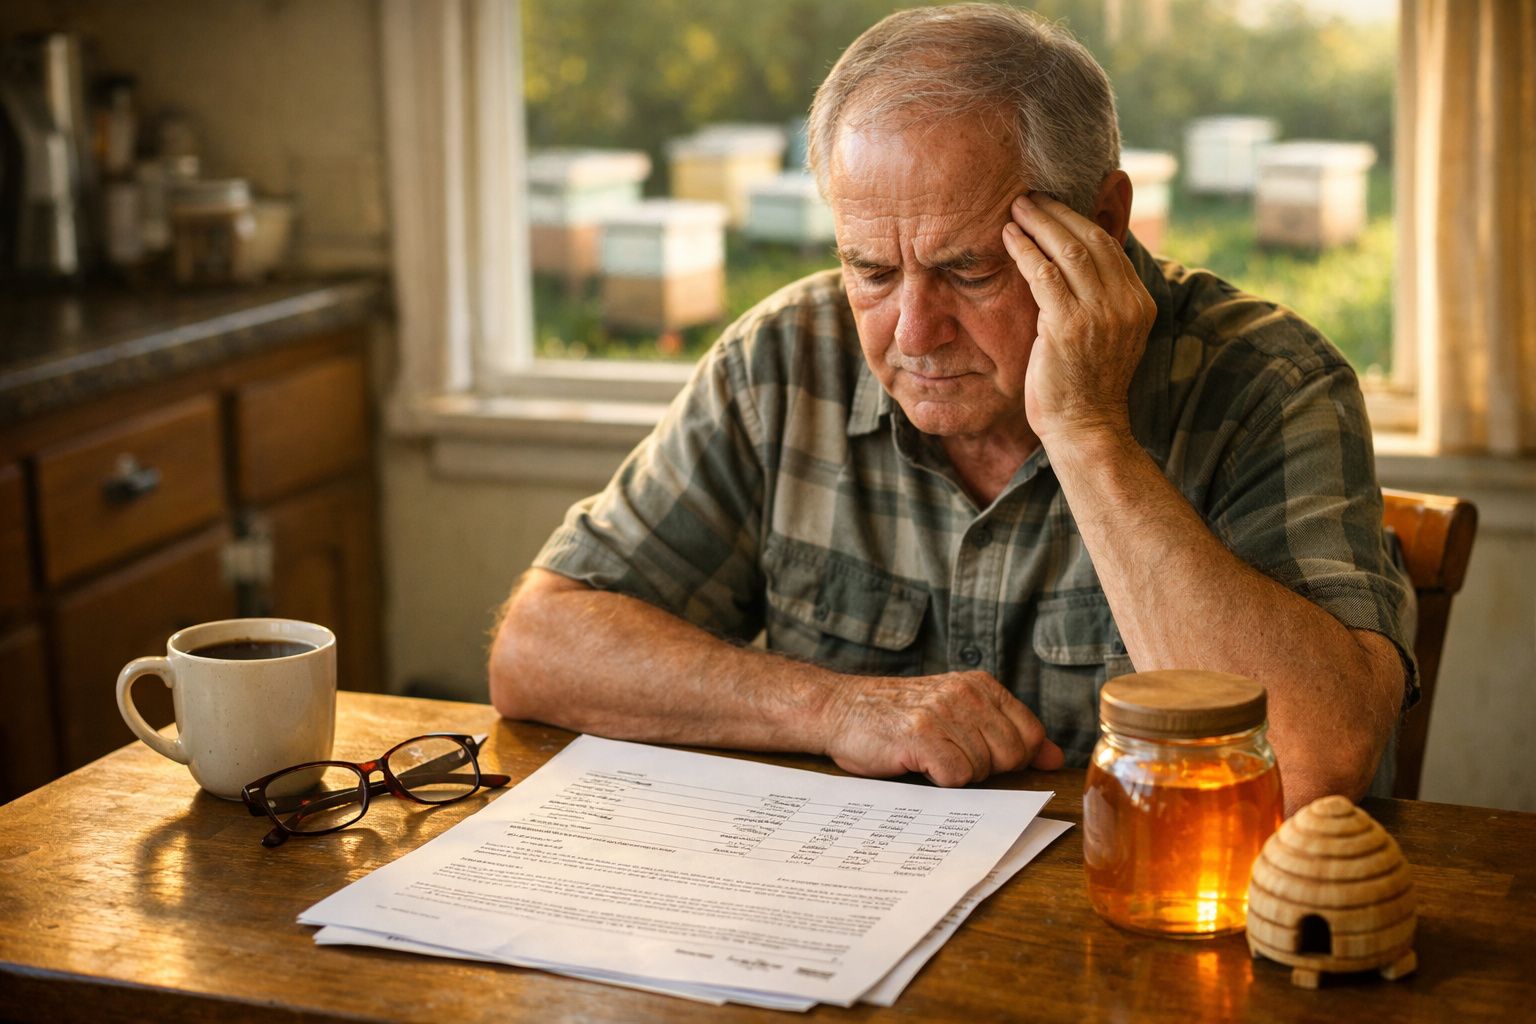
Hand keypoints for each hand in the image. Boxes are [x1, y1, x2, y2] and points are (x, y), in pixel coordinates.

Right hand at [820, 671, 1063, 786]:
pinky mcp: (922, 736)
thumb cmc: (899, 718)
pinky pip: (956, 778)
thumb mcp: (958, 714)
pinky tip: (916, 763)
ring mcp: (944, 713)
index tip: (979, 756)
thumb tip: (1055, 757)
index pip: (1031, 734)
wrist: (840, 710)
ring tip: (927, 756)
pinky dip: (938, 781)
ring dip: (955, 775)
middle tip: (947, 756)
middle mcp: (967, 694)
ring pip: (983, 770)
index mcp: (981, 685)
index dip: (1010, 758)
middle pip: (1011, 756)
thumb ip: (1007, 732)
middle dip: (984, 768)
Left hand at [1001, 192, 1155, 444]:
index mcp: (1139, 302)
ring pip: (1069, 251)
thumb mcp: (1104, 335)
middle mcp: (1126, 304)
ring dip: (1039, 224)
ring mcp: (1101, 315)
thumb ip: (1098, 299)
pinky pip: (1044, 275)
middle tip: (1029, 196)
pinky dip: (1025, 251)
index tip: (1053, 205)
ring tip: (1015, 209)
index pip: (1111, 246)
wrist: (1085, 428)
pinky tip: (1008, 239)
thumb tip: (1072, 261)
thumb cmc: (1083, 384)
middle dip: (1058, 213)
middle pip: (1092, 239)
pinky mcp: (1069, 327)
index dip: (1080, 219)